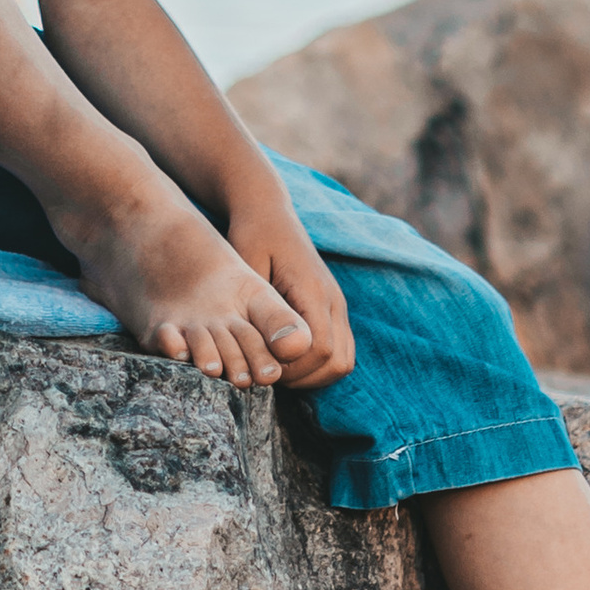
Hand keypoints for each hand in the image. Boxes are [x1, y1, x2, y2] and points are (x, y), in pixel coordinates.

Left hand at [222, 182, 354, 389]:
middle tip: (270, 372)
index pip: (320, 350)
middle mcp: (333, 300)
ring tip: (278, 367)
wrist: (268, 211)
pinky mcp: (333, 309)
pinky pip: (339, 350)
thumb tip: (280, 351)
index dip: (295, 369)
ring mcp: (337, 305)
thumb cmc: (251, 235)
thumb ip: (264, 307)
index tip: (264, 365)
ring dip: (314, 375)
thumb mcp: (247, 263)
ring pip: (343, 361)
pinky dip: (318, 364)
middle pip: (338, 363)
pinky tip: (287, 358)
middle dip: (305, 378)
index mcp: (314, 291)